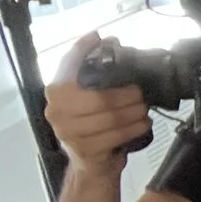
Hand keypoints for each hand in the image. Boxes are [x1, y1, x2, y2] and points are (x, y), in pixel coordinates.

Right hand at [45, 33, 150, 176]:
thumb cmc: (93, 126)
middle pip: (99, 97)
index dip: (82, 50)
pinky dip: (134, 128)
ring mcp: (68, 131)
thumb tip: (111, 41)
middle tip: (140, 94)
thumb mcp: (90, 99)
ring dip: (134, 112)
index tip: (97, 37)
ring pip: (110, 117)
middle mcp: (56, 110)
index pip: (67, 66)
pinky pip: (116, 135)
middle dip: (126, 95)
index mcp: (56, 92)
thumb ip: (97, 75)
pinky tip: (143, 124)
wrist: (91, 164)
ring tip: (144, 110)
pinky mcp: (84, 149)